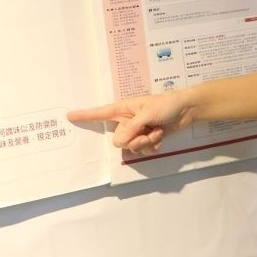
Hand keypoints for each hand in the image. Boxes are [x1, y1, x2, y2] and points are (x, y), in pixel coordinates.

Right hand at [67, 92, 196, 154]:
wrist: (187, 110)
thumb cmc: (166, 104)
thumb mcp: (148, 113)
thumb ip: (132, 127)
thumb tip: (120, 140)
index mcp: (123, 109)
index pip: (100, 113)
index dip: (85, 116)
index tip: (69, 116)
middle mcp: (127, 121)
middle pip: (119, 140)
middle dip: (135, 140)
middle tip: (148, 132)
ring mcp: (137, 131)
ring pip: (131, 148)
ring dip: (146, 143)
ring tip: (157, 132)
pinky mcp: (147, 139)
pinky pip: (142, 151)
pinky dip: (152, 147)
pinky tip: (160, 138)